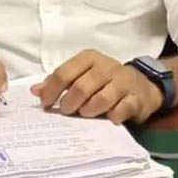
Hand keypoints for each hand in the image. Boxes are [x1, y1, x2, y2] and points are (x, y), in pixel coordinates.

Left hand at [30, 49, 162, 124]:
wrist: (141, 85)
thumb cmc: (104, 81)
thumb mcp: (81, 75)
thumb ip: (59, 82)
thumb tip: (35, 90)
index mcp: (89, 58)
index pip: (64, 73)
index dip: (51, 91)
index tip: (45, 105)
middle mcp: (107, 67)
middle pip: (81, 87)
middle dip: (69, 103)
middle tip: (65, 112)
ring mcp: (123, 82)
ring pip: (101, 99)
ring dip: (88, 111)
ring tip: (84, 114)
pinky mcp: (136, 98)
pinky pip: (122, 110)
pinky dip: (111, 116)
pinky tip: (106, 118)